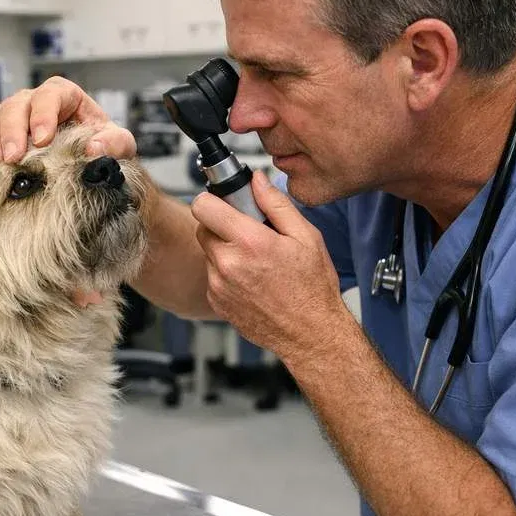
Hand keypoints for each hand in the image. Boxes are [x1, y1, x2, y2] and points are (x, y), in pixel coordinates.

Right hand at [0, 76, 135, 167]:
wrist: (88, 158)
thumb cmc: (102, 143)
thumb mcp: (119, 143)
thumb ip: (114, 143)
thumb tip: (94, 148)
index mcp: (65, 95)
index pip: (50, 95)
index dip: (43, 115)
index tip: (43, 140)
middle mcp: (36, 101)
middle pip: (16, 104)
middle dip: (12, 131)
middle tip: (13, 158)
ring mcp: (16, 116)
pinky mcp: (0, 134)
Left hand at [190, 171, 348, 360]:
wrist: (310, 334)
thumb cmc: (312, 289)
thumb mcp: (305, 237)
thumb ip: (275, 204)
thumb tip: (256, 181)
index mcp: (248, 242)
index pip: (203, 206)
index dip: (214, 200)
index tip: (226, 204)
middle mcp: (227, 264)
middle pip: (203, 227)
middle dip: (221, 225)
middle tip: (248, 233)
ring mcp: (218, 285)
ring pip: (208, 252)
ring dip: (225, 250)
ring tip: (254, 260)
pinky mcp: (216, 301)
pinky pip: (212, 275)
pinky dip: (226, 273)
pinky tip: (251, 279)